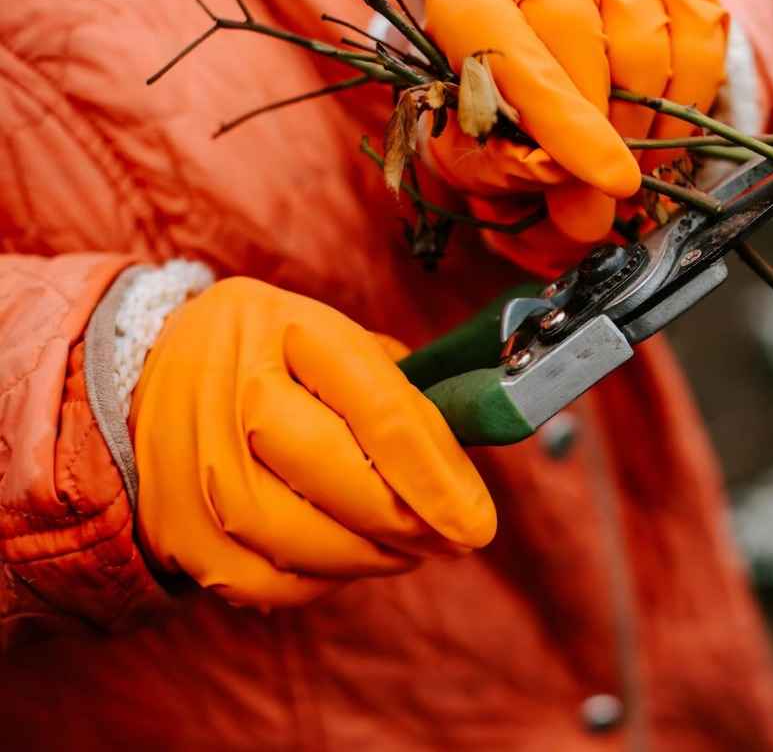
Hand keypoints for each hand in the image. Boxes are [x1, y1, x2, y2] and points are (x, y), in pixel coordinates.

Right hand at [129, 278, 494, 606]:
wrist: (155, 367)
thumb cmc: (277, 357)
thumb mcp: (341, 344)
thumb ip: (404, 398)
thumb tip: (462, 479)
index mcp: (290, 328)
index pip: (380, 412)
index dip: (436, 477)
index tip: (477, 524)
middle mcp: (230, 388)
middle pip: (336, 479)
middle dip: (407, 522)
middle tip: (449, 538)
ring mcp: (191, 458)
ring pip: (296, 539)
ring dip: (368, 558)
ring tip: (404, 549)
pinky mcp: (172, 523)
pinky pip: (259, 580)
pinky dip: (315, 582)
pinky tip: (343, 560)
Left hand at [425, 0, 727, 250]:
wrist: (550, 50)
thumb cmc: (504, 104)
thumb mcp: (482, 148)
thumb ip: (522, 181)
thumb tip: (588, 219)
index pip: (516, 57)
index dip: (564, 126)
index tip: (610, 182)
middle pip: (589, 52)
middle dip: (603, 137)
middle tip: (603, 192)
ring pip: (648, 57)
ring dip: (641, 130)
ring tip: (618, 154)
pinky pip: (699, 58)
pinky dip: (682, 112)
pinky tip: (650, 128)